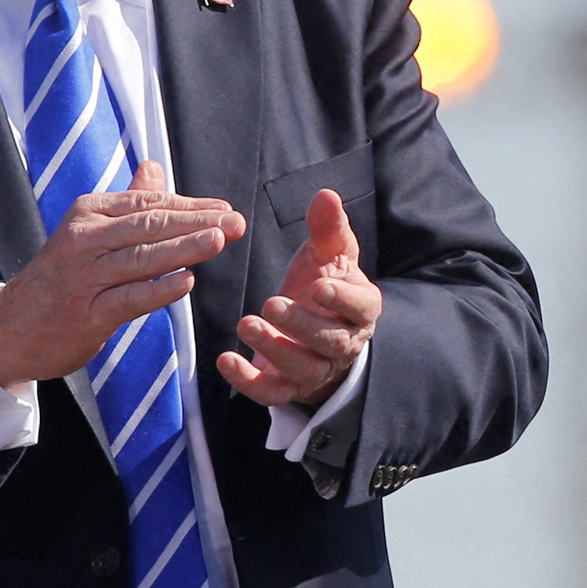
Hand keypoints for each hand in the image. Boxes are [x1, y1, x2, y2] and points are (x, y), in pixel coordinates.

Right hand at [0, 161, 244, 388]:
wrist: (8, 329)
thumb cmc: (60, 277)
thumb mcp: (87, 232)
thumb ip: (126, 203)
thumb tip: (153, 168)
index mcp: (87, 214)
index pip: (147, 204)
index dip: (189, 205)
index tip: (225, 208)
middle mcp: (84, 241)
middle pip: (149, 226)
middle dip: (196, 222)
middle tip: (235, 221)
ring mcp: (85, 278)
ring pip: (142, 258)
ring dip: (184, 248)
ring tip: (219, 240)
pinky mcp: (88, 315)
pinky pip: (129, 299)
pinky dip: (159, 289)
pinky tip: (187, 282)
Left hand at [217, 188, 380, 408]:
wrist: (315, 330)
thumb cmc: (322, 285)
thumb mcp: (328, 255)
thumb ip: (328, 228)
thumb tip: (326, 194)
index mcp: (361, 309)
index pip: (360, 307)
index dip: (342, 299)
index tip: (319, 286)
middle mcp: (344, 344)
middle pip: (330, 340)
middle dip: (301, 324)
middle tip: (271, 304)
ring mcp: (316, 369)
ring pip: (302, 367)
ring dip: (275, 348)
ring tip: (246, 323)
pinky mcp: (288, 387)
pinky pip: (272, 393)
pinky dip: (248, 381)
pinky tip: (226, 361)